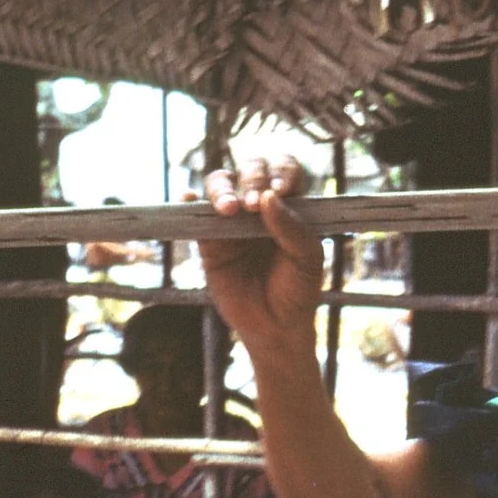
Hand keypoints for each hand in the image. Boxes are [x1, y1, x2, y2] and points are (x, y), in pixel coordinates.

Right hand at [198, 155, 322, 349]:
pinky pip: (196, 215)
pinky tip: (190, 198)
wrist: (275, 327)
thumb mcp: (307, 261)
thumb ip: (293, 229)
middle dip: (252, 179)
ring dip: (222, 189)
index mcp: (290, 205)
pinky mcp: (210, 240)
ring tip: (227, 209)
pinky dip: (190, 201)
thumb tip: (267, 197)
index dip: (281, 172)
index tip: (280, 190)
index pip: (285, 170)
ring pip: (220, 184)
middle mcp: (260, 206)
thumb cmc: (298, 291)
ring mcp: (233, 221)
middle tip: (253, 205)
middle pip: (251, 170)